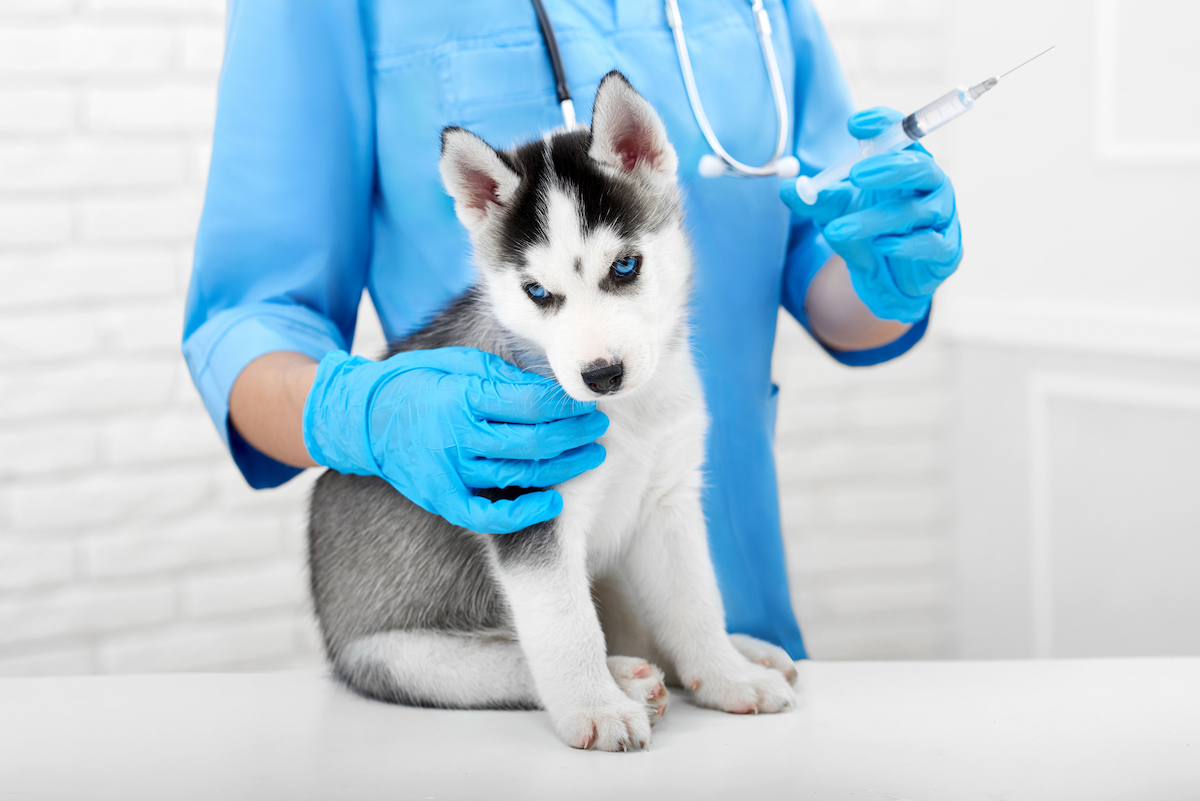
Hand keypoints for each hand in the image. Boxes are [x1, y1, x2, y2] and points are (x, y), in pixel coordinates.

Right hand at [302, 347, 607, 533]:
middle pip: (533, 440)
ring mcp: (450, 471)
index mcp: (462, 395)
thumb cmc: (417, 384)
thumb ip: (501, 374)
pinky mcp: (442, 499)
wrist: (363, 420)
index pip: (531, 403)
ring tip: (590, 456)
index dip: (566, 405)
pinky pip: (489, 516)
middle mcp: (457, 435)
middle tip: (599, 428)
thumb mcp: (456, 363)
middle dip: (575, 434)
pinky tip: (552, 502)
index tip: (586, 402)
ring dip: (563, 467)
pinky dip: (524, 514)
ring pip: (520, 474)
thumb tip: (551, 386)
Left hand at [781, 106, 962, 322]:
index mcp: (906, 166)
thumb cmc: (869, 233)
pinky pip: (930, 244)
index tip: (855, 124)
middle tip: (855, 173)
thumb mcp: (837, 213)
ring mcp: (941, 217)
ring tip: (836, 229)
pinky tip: (881, 245)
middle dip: (889, 167)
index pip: (902, 135)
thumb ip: (816, 199)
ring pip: (914, 211)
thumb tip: (786, 189)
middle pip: (920, 167)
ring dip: (874, 219)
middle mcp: (929, 186)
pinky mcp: (946, 250)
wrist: (887, 280)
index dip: (884, 125)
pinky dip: (905, 245)